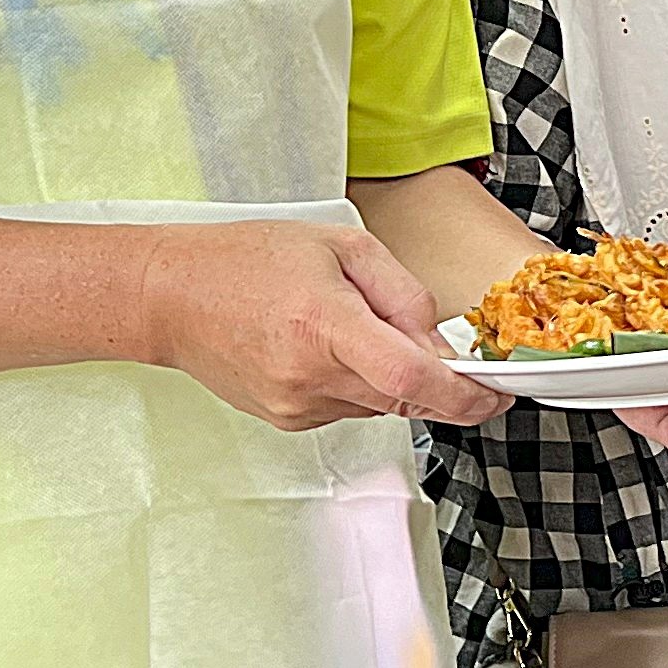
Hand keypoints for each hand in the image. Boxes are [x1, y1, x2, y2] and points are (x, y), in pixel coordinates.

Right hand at [138, 218, 509, 433]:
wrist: (169, 296)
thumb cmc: (246, 261)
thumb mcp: (340, 246)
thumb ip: (402, 293)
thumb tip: (438, 342)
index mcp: (327, 327)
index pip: (414, 382)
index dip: (467, 397)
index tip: (498, 396)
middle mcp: (311, 377)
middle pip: (405, 397)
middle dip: (430, 375)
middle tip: (413, 334)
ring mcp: (296, 407)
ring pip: (379, 403)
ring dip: (386, 373)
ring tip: (340, 325)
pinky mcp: (288, 421)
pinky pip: (348, 407)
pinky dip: (354, 381)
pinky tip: (318, 346)